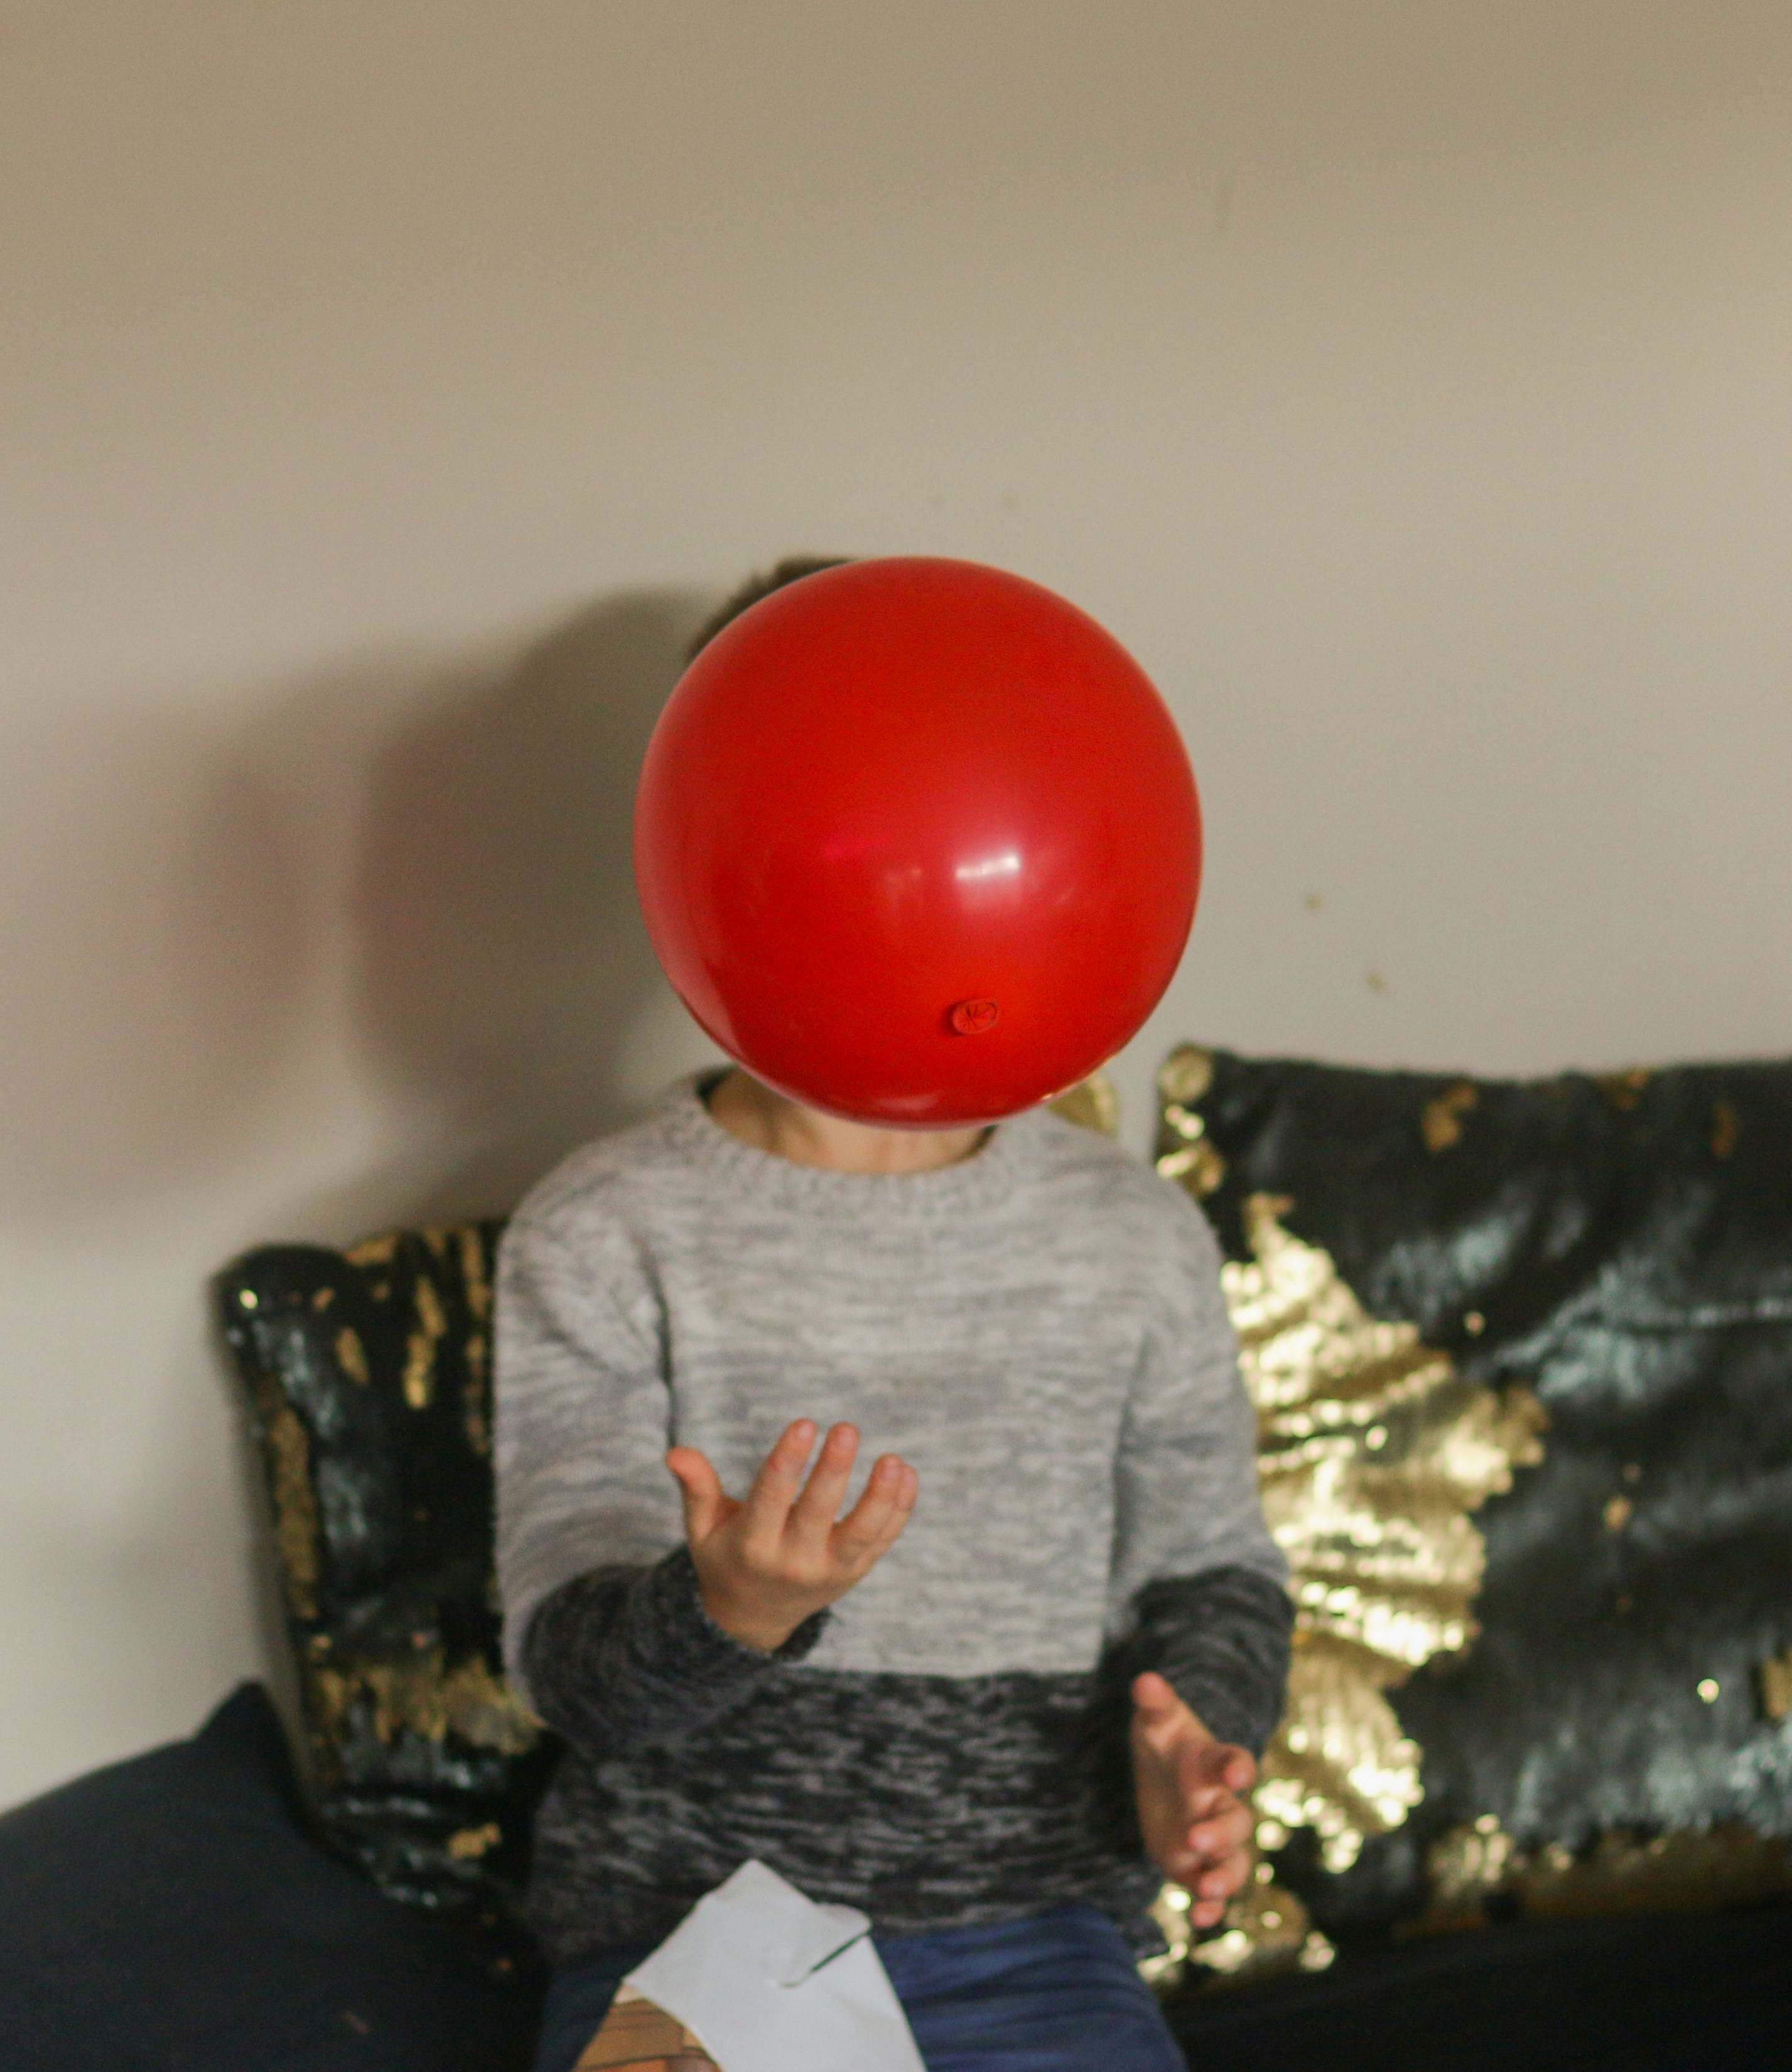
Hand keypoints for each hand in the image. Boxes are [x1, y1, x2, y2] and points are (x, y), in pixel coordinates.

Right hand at [665, 1420, 918, 1652]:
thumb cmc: (727, 1556)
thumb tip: (675, 1453)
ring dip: (880, 1497)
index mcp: (752, 1545)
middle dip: (834, 1471)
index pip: (772, 1498)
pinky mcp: (855, 1572)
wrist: (755, 1617)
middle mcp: (792, 1561)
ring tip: (892, 1460)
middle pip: (819, 1513)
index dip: (789, 1461)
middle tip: (847, 1428)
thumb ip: (696, 1488)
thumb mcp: (702, 1529)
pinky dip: (898, 1510)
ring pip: (861, 1533)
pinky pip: (882, 1540)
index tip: (804, 1424)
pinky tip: (905, 1473)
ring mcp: (829, 1571)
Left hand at [1130, 1670, 1257, 1930]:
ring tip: (1209, 1891)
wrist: (1162, 1773)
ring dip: (1225, 1878)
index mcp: (1213, 1764)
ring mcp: (1212, 1838)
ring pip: (1233, 1862)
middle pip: (1236, 1821)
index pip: (1233, 1761)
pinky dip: (1210, 1906)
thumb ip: (1154, 1704)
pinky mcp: (1197, 1866)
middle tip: (1198, 1838)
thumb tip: (1144, 1681)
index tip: (1238, 1772)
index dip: (1237, 1766)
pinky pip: (1211, 1890)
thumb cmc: (1165, 1740)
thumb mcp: (1156, 1721)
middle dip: (1222, 1833)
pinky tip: (1197, 1920)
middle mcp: (1220, 1804)